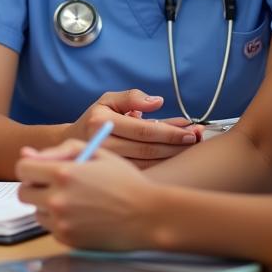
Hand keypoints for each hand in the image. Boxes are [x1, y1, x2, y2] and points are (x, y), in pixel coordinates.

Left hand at [16, 139, 154, 249]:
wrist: (150, 216)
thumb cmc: (125, 180)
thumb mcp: (95, 152)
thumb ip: (59, 150)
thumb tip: (27, 154)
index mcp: (63, 173)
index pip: (22, 168)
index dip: (31, 167)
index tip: (41, 169)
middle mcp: (57, 199)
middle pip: (23, 192)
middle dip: (35, 187)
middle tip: (55, 185)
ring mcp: (62, 222)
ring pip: (36, 211)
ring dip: (46, 205)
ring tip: (73, 200)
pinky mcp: (69, 240)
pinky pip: (50, 228)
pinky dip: (59, 222)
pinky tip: (81, 215)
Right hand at [68, 90, 199, 167]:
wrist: (73, 143)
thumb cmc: (95, 118)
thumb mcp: (108, 100)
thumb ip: (132, 97)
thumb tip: (158, 101)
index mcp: (102, 122)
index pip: (144, 130)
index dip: (170, 132)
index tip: (191, 131)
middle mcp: (104, 144)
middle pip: (149, 150)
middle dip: (177, 145)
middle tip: (198, 138)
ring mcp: (109, 163)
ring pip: (150, 163)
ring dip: (174, 156)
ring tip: (192, 147)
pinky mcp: (115, 174)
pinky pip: (145, 172)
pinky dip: (164, 165)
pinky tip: (175, 157)